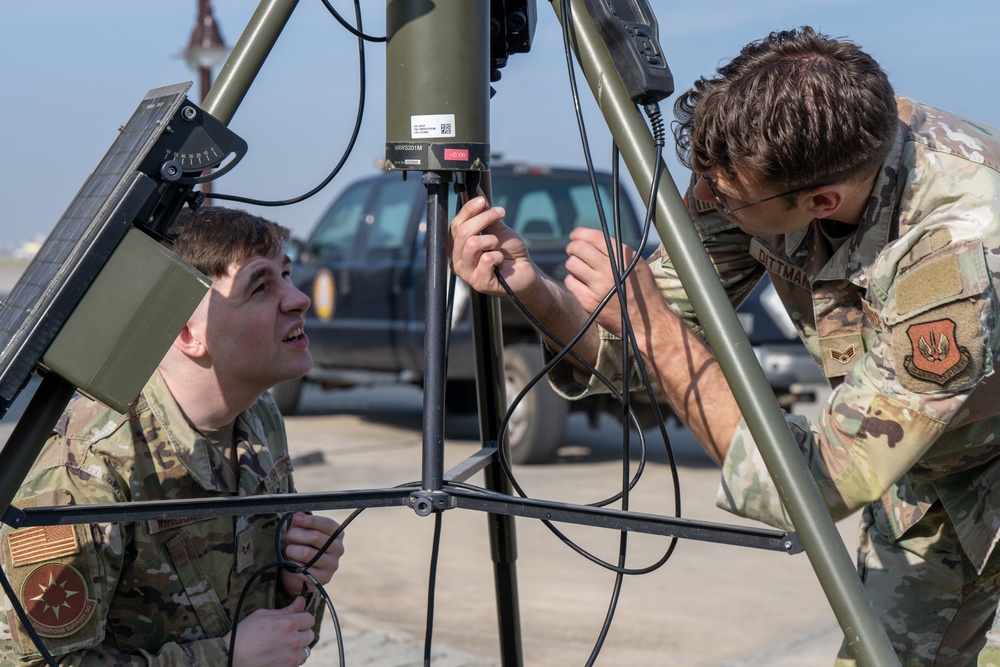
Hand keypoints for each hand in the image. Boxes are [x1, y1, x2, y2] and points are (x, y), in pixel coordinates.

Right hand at [229, 596, 315, 666]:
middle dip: (301, 633)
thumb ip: (286, 609)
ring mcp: (291, 658)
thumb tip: (301, 601)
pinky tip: (278, 657)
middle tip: (286, 635)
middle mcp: (293, 641)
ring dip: (298, 648)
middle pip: (310, 635)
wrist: (231, 658)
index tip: (296, 621)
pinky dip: (291, 660)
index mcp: (288, 624)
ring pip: (305, 651)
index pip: (310, 619)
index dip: (302, 619)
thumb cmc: (244, 635)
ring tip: (282, 647)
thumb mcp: (263, 615)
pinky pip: (297, 663)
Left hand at [280, 512, 343, 594]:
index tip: (296, 519)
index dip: (310, 520)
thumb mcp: (303, 531)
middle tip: (287, 537)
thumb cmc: (302, 545)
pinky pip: (303, 569)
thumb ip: (302, 522)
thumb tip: (298, 515)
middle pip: (315, 537)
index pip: (327, 524)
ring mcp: (333, 565)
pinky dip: (293, 565)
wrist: (300, 571)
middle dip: (296, 535)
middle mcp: (339, 549)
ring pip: (306, 553)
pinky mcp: (324, 578)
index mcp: (338, 534)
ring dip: (292, 550)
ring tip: (288, 550)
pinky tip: (291, 563)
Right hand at [448, 195, 540, 298]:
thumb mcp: (497, 228)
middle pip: (462, 232)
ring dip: (492, 240)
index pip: (455, 224)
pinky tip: (500, 262)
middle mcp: (457, 260)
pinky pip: (486, 259)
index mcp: (458, 247)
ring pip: (472, 244)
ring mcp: (466, 273)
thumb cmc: (509, 252)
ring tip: (498, 247)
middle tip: (500, 213)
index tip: (483, 200)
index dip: (468, 209)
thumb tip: (477, 193)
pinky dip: (498, 256)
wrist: (525, 271)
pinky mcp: (478, 283)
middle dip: (484, 219)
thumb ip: (485, 213)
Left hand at [563, 227, 665, 353]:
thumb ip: (617, 251)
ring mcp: (598, 287)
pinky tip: (582, 284)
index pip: (594, 237)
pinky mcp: (589, 302)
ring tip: (580, 270)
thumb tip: (590, 239)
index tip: (575, 235)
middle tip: (573, 251)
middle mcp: (610, 270)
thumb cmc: (643, 292)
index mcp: (624, 258)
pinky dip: (573, 281)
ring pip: (571, 264)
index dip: (579, 233)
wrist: (647, 323)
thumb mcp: (637, 265)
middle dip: (572, 247)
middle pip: (578, 248)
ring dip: (573, 264)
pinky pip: (570, 282)